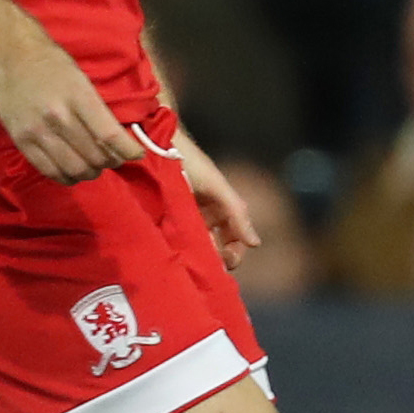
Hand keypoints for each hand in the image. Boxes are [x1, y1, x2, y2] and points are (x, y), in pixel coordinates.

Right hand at [0, 0, 144, 181]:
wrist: (14, 60)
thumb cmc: (56, 69)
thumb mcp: (85, 83)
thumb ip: (99, 112)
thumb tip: (119, 142)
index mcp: (79, 98)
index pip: (109, 134)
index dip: (128, 151)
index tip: (137, 155)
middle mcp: (58, 117)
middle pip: (93, 155)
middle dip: (110, 162)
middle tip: (113, 159)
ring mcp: (37, 131)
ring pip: (73, 168)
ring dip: (90, 173)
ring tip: (94, 167)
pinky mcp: (20, 141)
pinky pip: (48, 170)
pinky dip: (67, 177)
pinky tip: (74, 172)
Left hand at [170, 124, 260, 269]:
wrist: (157, 146)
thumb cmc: (190, 163)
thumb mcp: (217, 187)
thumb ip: (237, 213)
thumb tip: (256, 243)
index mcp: (221, 209)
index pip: (234, 240)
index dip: (233, 253)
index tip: (227, 262)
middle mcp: (204, 216)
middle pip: (215, 246)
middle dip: (215, 258)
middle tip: (207, 266)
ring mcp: (184, 218)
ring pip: (196, 244)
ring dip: (197, 255)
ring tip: (189, 260)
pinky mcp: (164, 219)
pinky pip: (176, 239)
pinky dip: (179, 247)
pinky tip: (175, 253)